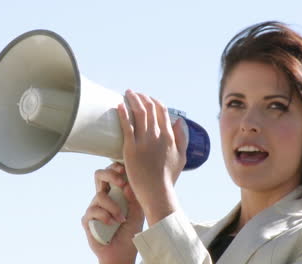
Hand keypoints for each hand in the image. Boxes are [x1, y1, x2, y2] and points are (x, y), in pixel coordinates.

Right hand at [81, 163, 144, 263]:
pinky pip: (93, 211)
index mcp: (115, 192)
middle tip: (121, 182)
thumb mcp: (138, 212)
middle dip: (110, 174)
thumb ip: (134, 198)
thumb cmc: (131, 230)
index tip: (124, 169)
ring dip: (113, 207)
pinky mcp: (87, 220)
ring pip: (100, 196)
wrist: (123, 252)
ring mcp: (94, 207)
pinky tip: (112, 224)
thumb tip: (126, 185)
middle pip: (99, 175)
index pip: (111, 172)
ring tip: (121, 219)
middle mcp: (103, 197)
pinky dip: (105, 216)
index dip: (115, 167)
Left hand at [117, 90, 187, 224]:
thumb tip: (179, 121)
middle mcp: (157, 135)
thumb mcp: (181, 157)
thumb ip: (182, 138)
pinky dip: (123, 113)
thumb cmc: (168, 177)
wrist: (156, 191)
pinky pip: (127, 125)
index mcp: (169, 136)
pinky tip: (119, 105)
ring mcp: (144, 141)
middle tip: (134, 93)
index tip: (148, 98)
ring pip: (138, 113)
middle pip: (149, 109)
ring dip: (132, 99)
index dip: (155, 102)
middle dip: (141, 97)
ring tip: (127, 93)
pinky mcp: (131, 148)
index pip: (162, 111)